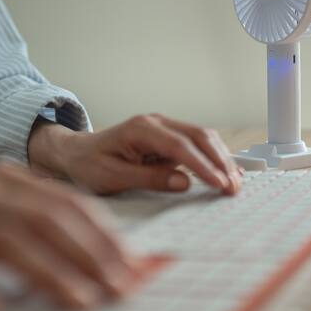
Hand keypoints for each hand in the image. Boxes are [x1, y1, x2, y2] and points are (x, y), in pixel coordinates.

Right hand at [0, 166, 136, 310]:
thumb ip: (43, 222)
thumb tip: (106, 253)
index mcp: (8, 182)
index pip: (68, 204)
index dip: (105, 235)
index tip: (135, 264)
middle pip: (45, 221)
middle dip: (90, 255)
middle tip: (121, 288)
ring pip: (5, 243)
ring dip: (50, 274)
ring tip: (82, 302)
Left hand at [28, 114, 241, 194]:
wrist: (76, 153)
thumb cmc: (90, 164)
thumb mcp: (113, 177)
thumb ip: (148, 179)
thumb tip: (183, 182)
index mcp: (140, 129)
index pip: (180, 145)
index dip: (203, 165)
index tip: (218, 183)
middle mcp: (156, 123)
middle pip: (198, 135)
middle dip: (220, 161)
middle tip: (233, 187)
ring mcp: (165, 128)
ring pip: (203, 137)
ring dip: (221, 158)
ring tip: (234, 183)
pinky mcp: (169, 139)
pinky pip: (197, 145)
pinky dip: (214, 157)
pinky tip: (226, 172)